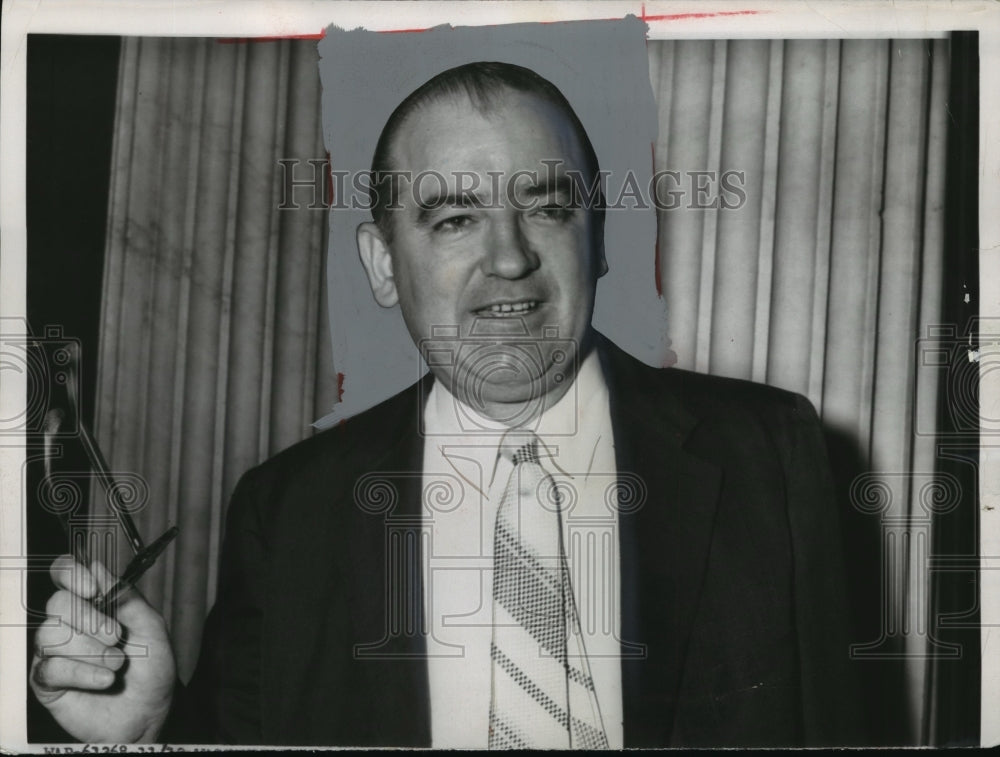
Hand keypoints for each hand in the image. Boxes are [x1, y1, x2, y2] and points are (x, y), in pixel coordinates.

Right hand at [30, 556, 176, 742]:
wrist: (148, 712)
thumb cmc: (151, 669)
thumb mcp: (151, 626)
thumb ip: (126, 597)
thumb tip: (98, 568)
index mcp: (94, 603)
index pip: (66, 573)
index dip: (72, 574)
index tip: (92, 588)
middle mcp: (71, 623)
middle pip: (57, 603)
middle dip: (89, 619)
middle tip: (116, 636)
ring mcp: (56, 651)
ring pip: (51, 635)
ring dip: (90, 650)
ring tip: (116, 664)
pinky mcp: (47, 680)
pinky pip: (50, 667)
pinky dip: (82, 673)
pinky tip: (105, 679)